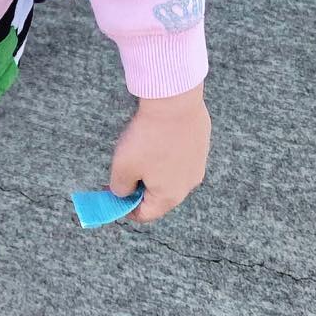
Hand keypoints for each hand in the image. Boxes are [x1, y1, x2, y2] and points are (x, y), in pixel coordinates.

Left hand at [107, 83, 210, 223]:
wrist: (174, 101)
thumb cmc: (148, 137)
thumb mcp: (123, 167)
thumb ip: (120, 188)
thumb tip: (123, 192)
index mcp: (169, 196)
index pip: (146, 215)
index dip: (126, 208)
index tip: (114, 196)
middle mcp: (189, 185)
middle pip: (160, 196)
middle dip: (141, 187)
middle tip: (125, 171)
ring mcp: (198, 164)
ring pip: (172, 175)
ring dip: (155, 169)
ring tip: (141, 150)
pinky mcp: (201, 145)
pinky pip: (181, 156)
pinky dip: (167, 153)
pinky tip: (157, 138)